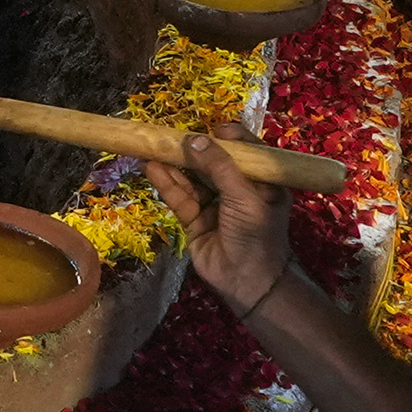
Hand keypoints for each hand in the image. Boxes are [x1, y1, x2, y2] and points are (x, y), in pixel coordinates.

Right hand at [140, 134, 297, 314]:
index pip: (243, 151)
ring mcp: (215, 205)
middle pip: (212, 162)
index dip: (227, 138)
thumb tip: (195, 139)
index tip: (211, 130)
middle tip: (170, 135)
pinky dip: (166, 182)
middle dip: (192, 149)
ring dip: (173, 164)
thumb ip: (219, 167)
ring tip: (152, 147)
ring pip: (192, 179)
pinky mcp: (195, 220)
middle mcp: (237, 189)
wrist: (248, 281)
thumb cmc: (256, 233)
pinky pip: (179, 197)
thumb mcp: (244, 196)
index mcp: (260, 181)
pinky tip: (151, 168)